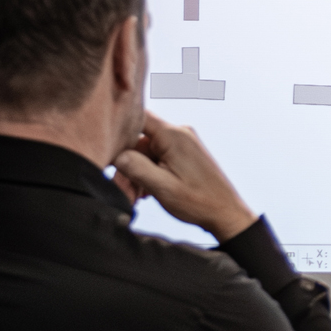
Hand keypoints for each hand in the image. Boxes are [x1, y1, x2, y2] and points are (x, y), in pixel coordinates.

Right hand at [114, 112, 256, 239]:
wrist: (226, 214)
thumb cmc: (199, 202)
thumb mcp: (161, 187)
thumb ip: (135, 167)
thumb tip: (116, 155)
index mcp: (173, 135)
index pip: (137, 116)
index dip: (118, 130)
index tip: (104, 147)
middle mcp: (179, 134)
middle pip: (139, 141)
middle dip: (127, 166)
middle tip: (124, 192)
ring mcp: (183, 144)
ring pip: (146, 153)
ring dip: (137, 174)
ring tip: (136, 198)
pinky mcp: (184, 155)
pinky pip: (158, 159)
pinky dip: (149, 174)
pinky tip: (146, 193)